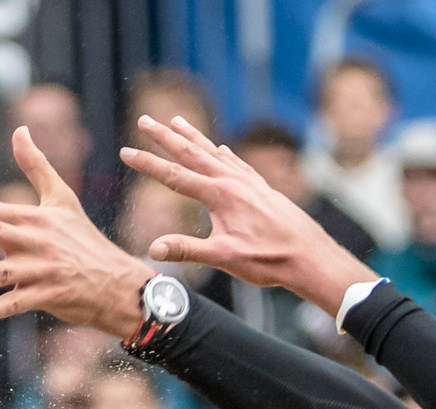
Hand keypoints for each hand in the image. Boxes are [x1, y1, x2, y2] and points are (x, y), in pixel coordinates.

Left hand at [0, 126, 153, 336]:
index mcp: (35, 219)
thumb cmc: (85, 240)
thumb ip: (37, 165)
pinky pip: (14, 304)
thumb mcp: (63, 199)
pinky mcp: (48, 296)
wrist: (117, 282)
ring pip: (1, 275)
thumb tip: (20, 130)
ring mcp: (42, 271)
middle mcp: (36, 242)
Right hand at [121, 115, 376, 313]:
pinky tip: (222, 149)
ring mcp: (249, 182)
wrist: (310, 256)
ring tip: (176, 121)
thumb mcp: (225, 258)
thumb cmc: (269, 261)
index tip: (124, 152)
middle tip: (144, 120)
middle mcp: (233, 181)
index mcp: (220, 195)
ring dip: (193, 137)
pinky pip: (237, 163)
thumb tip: (153, 249)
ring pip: (215, 152)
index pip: (174, 175)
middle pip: (192, 153)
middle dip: (165, 137)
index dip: (147, 164)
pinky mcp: (263, 188)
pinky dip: (224, 153)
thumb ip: (188, 250)